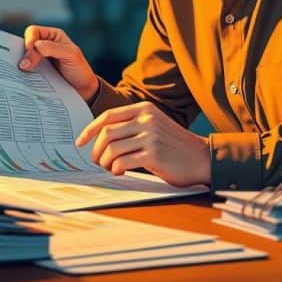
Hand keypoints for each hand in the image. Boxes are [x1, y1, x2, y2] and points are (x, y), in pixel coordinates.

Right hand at [19, 25, 98, 101]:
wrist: (84, 91)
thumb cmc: (80, 70)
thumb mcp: (70, 54)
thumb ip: (52, 48)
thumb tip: (33, 48)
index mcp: (53, 36)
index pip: (33, 32)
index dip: (29, 41)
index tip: (31, 53)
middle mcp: (44, 46)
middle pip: (24, 44)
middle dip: (23, 54)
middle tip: (24, 66)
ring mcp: (39, 60)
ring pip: (23, 58)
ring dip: (22, 66)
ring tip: (22, 73)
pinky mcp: (36, 73)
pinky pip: (25, 72)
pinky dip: (24, 75)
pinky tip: (25, 80)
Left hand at [75, 101, 209, 186]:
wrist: (202, 158)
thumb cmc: (174, 146)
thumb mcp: (154, 127)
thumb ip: (132, 126)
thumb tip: (100, 138)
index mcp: (145, 109)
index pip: (108, 116)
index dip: (89, 129)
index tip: (80, 141)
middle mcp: (146, 119)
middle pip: (106, 133)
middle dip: (96, 150)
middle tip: (97, 161)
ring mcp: (150, 136)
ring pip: (111, 149)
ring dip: (105, 162)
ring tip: (110, 168)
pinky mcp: (153, 155)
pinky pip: (122, 162)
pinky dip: (116, 169)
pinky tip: (120, 172)